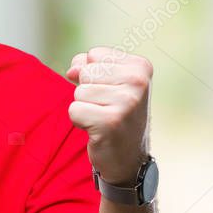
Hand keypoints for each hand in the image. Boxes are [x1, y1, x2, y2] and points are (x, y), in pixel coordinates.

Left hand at [66, 47, 151, 185]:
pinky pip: (74, 110)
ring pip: (79, 92)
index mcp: (141, 67)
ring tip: (103, 119)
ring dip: (85, 108)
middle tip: (107, 109)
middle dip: (88, 91)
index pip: (94, 55)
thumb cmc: (117, 115)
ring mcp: (126, 102)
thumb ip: (88, 66)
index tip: (112, 93)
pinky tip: (98, 130)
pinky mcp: (110, 122)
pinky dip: (80, 122)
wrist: (129, 158)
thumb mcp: (110, 83)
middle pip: (85, 72)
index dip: (94, 75)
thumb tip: (72, 70)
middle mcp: (138, 82)